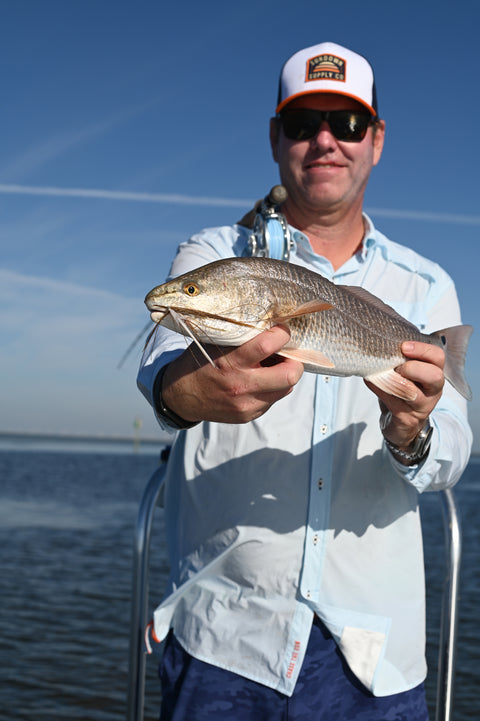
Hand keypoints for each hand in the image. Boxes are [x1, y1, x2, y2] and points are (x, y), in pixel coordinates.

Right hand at [161, 326, 303, 423]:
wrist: (181, 397)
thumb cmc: (198, 363)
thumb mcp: (214, 343)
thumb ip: (240, 337)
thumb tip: (270, 327)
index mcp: (230, 362)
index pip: (268, 345)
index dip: (282, 334)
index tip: (282, 330)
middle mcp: (241, 385)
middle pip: (289, 375)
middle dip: (295, 361)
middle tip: (288, 353)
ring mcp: (246, 404)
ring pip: (286, 388)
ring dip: (285, 375)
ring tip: (272, 366)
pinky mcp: (248, 416)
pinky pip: (273, 399)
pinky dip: (272, 388)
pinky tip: (259, 380)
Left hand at [365, 341, 444, 460]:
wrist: (401, 421)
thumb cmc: (403, 387)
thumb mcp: (406, 369)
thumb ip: (400, 355)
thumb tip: (376, 336)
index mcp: (435, 371)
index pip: (438, 356)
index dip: (422, 349)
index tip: (403, 346)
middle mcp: (433, 389)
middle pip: (435, 376)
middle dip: (413, 367)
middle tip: (398, 366)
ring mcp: (422, 406)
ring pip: (414, 393)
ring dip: (395, 380)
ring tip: (383, 374)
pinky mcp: (407, 418)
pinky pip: (394, 403)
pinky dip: (379, 389)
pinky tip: (370, 380)